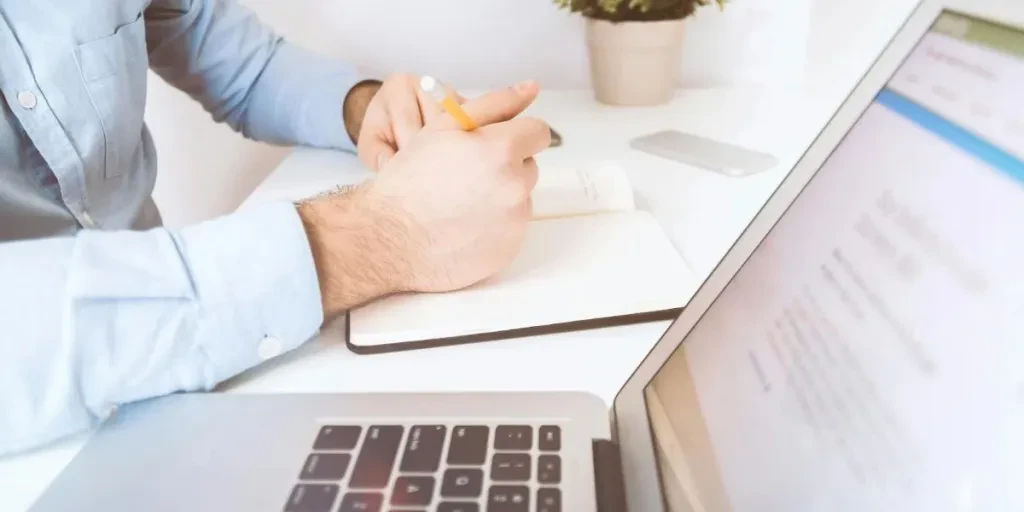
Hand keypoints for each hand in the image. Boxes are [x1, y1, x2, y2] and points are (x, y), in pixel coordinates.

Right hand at [299, 81, 549, 316]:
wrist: (390, 238)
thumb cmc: (411, 178)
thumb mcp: (444, 127)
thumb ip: (494, 103)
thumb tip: (532, 87)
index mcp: (502, 149)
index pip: (538, 132)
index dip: (514, 135)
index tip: (493, 144)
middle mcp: (515, 185)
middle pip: (529, 166)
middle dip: (505, 166)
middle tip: (465, 175)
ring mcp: (515, 221)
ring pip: (520, 197)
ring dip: (500, 196)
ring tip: (461, 202)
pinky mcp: (510, 248)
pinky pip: (512, 228)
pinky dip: (495, 225)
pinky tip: (463, 226)